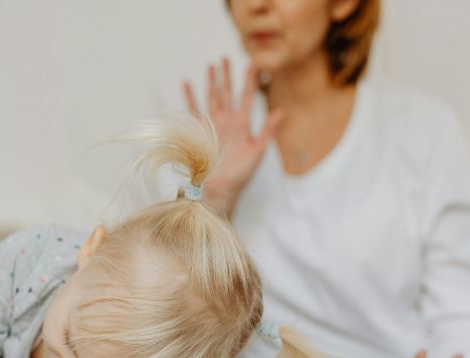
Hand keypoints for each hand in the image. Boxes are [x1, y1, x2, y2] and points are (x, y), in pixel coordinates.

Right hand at [183, 57, 283, 216]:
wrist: (219, 189)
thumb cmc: (240, 175)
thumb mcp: (258, 152)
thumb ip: (268, 131)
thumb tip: (281, 112)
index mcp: (241, 125)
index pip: (246, 97)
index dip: (249, 80)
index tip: (252, 63)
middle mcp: (226, 122)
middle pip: (227, 93)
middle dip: (227, 75)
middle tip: (227, 57)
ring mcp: (211, 126)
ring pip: (211, 98)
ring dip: (211, 82)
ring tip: (211, 66)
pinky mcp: (198, 132)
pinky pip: (193, 111)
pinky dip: (190, 97)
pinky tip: (187, 84)